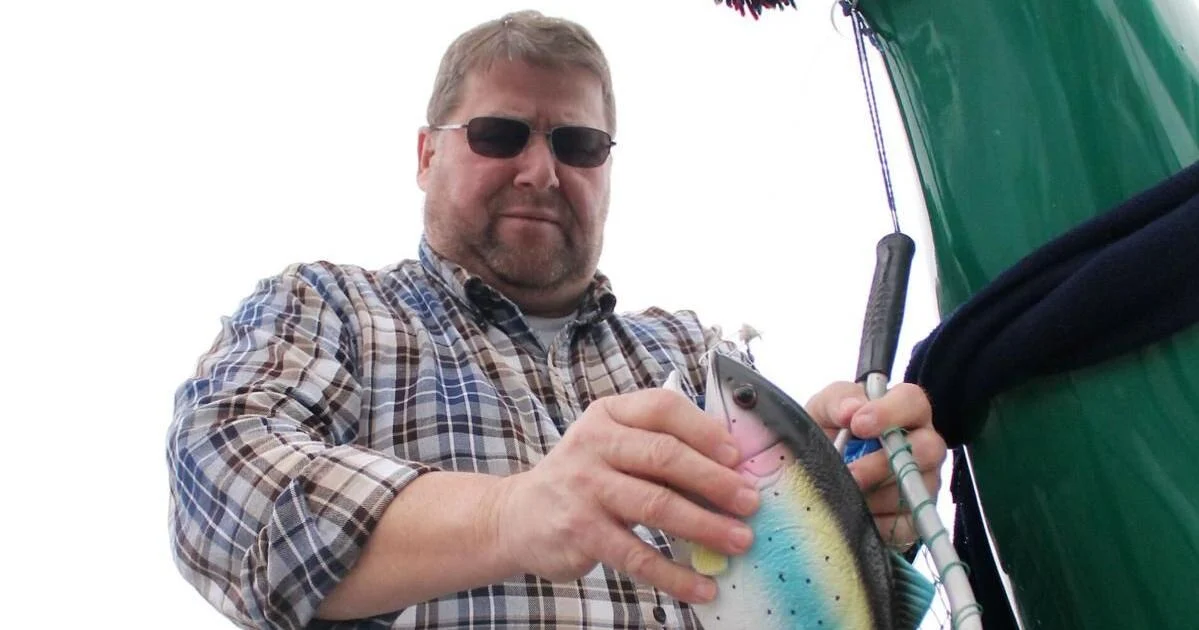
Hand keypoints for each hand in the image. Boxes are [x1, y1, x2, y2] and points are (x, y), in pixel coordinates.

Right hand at [487, 388, 760, 603]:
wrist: (516, 516)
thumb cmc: (582, 478)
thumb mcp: (610, 446)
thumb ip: (657, 447)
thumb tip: (730, 469)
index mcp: (608, 415)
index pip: (663, 409)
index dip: (704, 430)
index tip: (737, 455)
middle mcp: (593, 445)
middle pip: (665, 456)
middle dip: (715, 480)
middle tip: (750, 501)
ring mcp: (585, 488)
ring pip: (657, 506)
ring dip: (705, 526)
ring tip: (739, 541)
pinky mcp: (581, 532)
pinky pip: (637, 555)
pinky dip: (674, 574)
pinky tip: (702, 587)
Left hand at [806, 382, 947, 549]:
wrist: (814, 479)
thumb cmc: (827, 435)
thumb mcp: (823, 411)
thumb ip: (838, 401)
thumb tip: (852, 410)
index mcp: (903, 413)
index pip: (913, 401)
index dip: (890, 412)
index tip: (858, 424)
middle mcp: (921, 446)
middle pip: (928, 449)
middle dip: (884, 462)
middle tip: (851, 472)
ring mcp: (923, 484)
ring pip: (916, 490)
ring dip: (875, 495)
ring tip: (844, 494)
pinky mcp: (914, 519)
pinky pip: (906, 524)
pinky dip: (876, 522)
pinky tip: (855, 515)